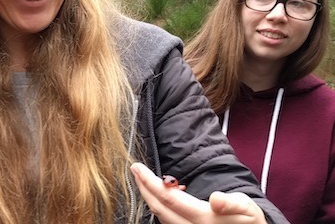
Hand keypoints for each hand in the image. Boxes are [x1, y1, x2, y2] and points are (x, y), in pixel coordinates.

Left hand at [130, 162, 267, 223]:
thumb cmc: (251, 222)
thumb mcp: (247, 208)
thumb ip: (231, 203)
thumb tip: (217, 199)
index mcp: (204, 219)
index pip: (169, 198)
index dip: (150, 182)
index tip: (137, 167)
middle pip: (159, 208)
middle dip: (144, 188)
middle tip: (134, 169)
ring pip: (160, 217)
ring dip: (149, 197)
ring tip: (142, 180)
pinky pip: (167, 222)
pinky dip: (158, 207)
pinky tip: (157, 196)